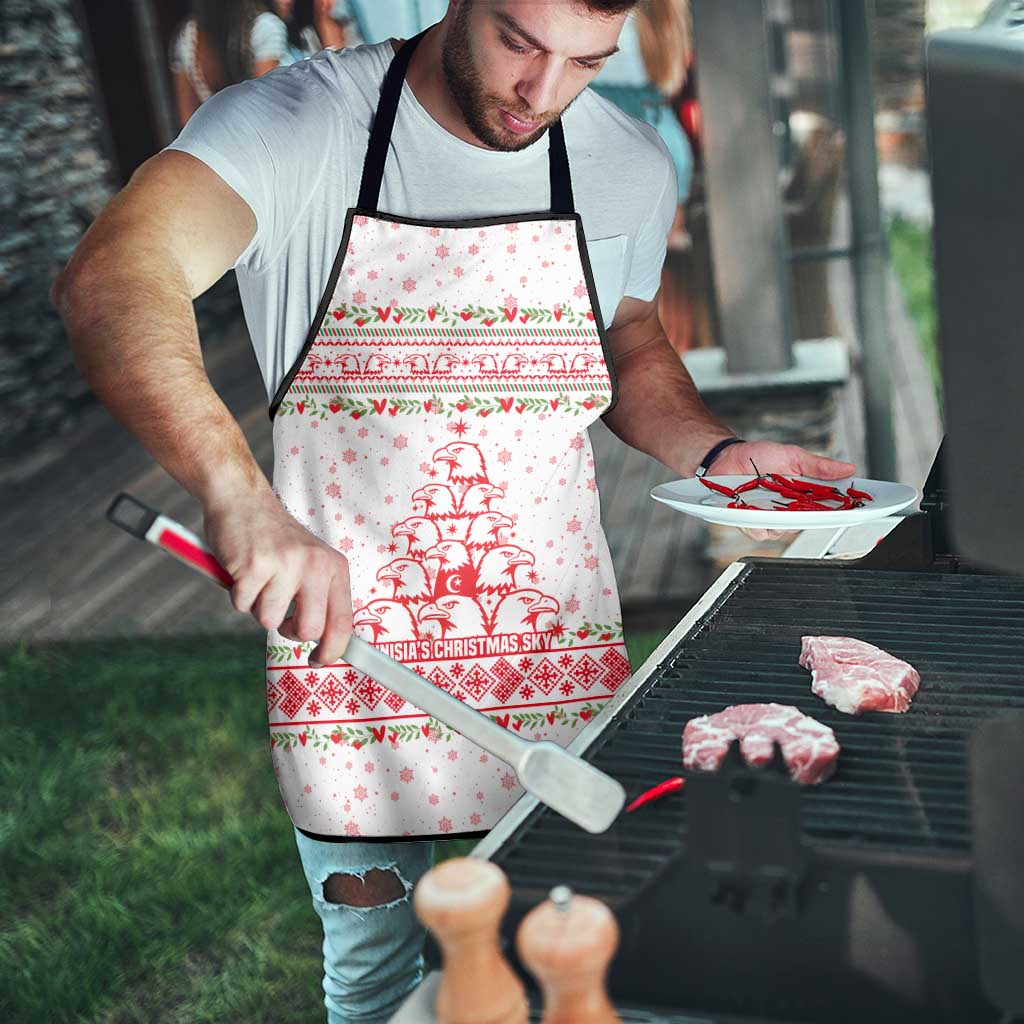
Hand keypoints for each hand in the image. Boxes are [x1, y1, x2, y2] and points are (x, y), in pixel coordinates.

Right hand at [203, 490, 352, 666]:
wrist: (242, 499)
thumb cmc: (275, 539)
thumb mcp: (310, 562)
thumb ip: (319, 596)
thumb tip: (326, 643)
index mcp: (334, 567)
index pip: (343, 622)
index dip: (332, 650)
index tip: (318, 661)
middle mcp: (315, 565)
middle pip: (309, 630)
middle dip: (289, 631)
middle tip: (280, 614)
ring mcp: (285, 564)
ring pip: (269, 621)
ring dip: (258, 607)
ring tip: (259, 579)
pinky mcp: (254, 565)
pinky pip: (242, 606)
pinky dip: (237, 595)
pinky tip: (242, 570)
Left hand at [709, 441, 856, 541]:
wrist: (726, 457)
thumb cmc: (758, 457)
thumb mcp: (792, 456)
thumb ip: (818, 466)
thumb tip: (848, 468)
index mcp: (803, 495)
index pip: (828, 507)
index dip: (844, 510)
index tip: (857, 508)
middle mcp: (789, 510)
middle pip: (809, 523)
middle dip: (813, 517)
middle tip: (814, 506)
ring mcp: (769, 518)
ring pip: (784, 531)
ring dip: (782, 519)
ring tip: (776, 504)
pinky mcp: (750, 523)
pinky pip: (759, 532)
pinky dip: (758, 524)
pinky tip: (756, 512)